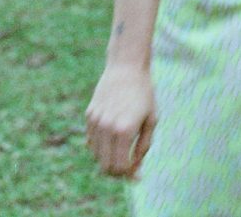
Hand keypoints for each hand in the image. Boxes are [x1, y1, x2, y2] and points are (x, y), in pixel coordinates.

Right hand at [85, 63, 156, 178]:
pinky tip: (113, 136)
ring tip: (123, 148)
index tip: (137, 172)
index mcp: (124, 130)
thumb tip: (135, 173)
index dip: (129, 174)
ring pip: (96, 155)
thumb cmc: (144, 94)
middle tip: (129, 164)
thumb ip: (143, 149)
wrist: (126, 67)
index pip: (121, 167)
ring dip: (108, 158)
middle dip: (118, 171)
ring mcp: (96, 121)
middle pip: (106, 166)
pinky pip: (91, 141)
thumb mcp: (151, 121)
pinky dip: (101, 146)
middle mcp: (107, 127)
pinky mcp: (89, 115)